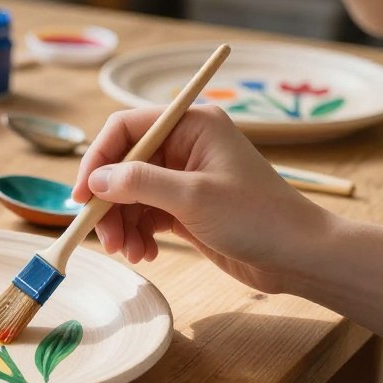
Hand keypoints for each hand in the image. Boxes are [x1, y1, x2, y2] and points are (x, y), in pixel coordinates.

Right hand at [71, 106, 330, 293]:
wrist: (299, 257)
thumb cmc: (258, 217)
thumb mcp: (193, 197)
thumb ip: (139, 183)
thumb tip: (95, 180)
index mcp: (190, 125)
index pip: (125, 129)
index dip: (98, 160)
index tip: (82, 196)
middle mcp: (184, 146)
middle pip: (122, 166)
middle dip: (109, 203)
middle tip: (105, 239)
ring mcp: (183, 177)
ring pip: (129, 194)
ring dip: (122, 225)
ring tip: (130, 253)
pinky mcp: (183, 206)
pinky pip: (144, 214)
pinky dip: (137, 234)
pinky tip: (145, 253)